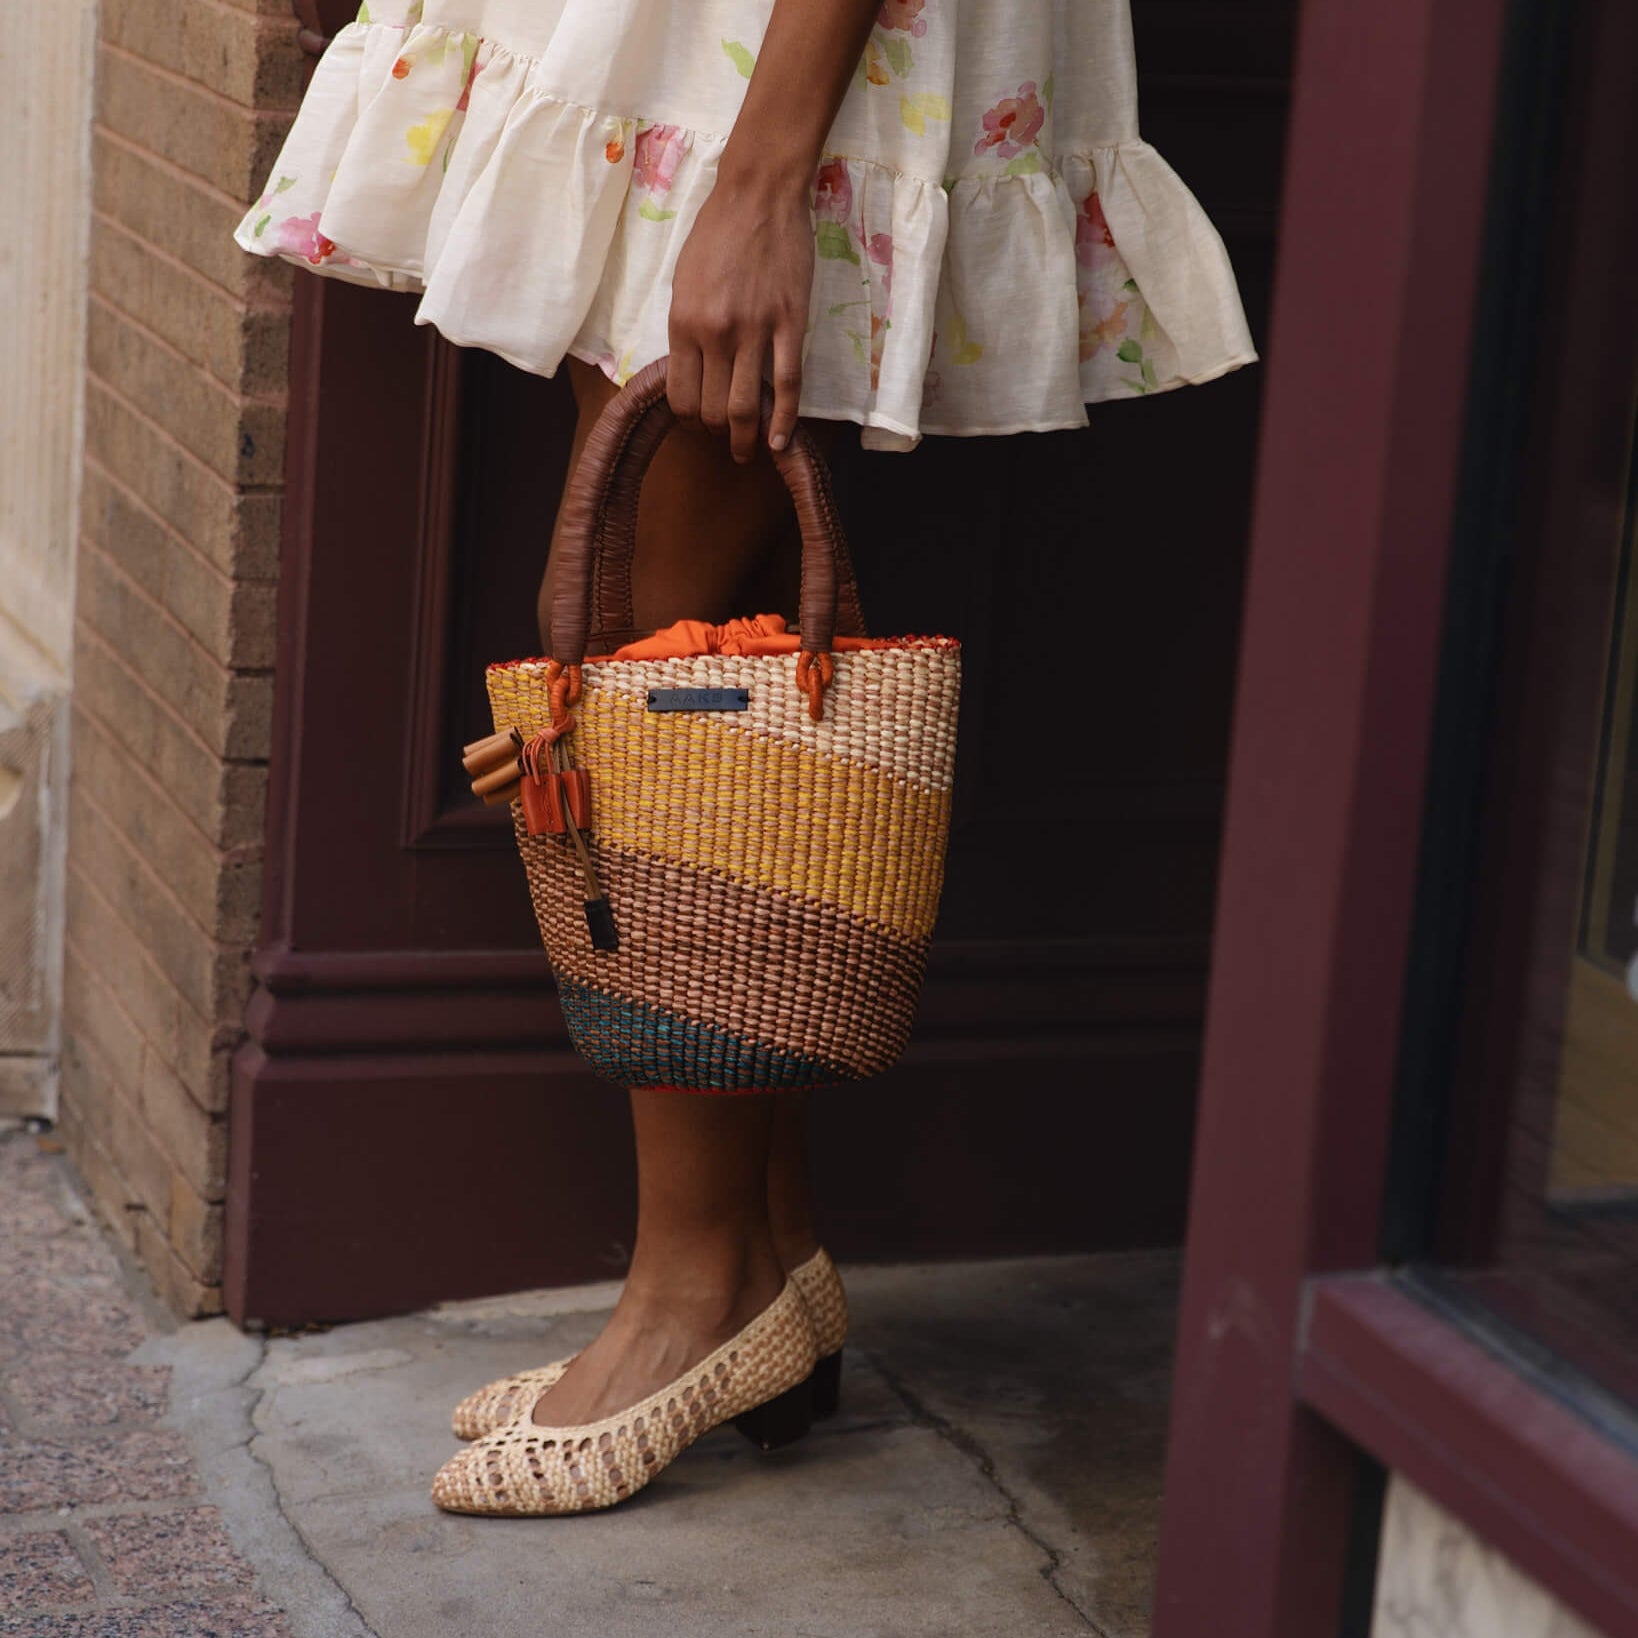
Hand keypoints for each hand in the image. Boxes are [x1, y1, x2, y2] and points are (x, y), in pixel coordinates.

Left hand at [666, 171, 813, 462]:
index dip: (689, 421)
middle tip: (725, 439)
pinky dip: (784, 420)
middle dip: (717, 433)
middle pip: (714, 409)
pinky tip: (779, 443)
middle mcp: (715, 333)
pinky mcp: (791, 324)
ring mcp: (755, 331)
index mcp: (683, 323)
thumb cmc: (716, 233)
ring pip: (747, 406)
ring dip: (745, 439)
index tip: (699, 426)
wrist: (758, 194)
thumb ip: (685, 329)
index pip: (680, 395)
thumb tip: (691, 371)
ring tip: (748, 452)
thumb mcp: (682, 281)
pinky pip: (789, 385)